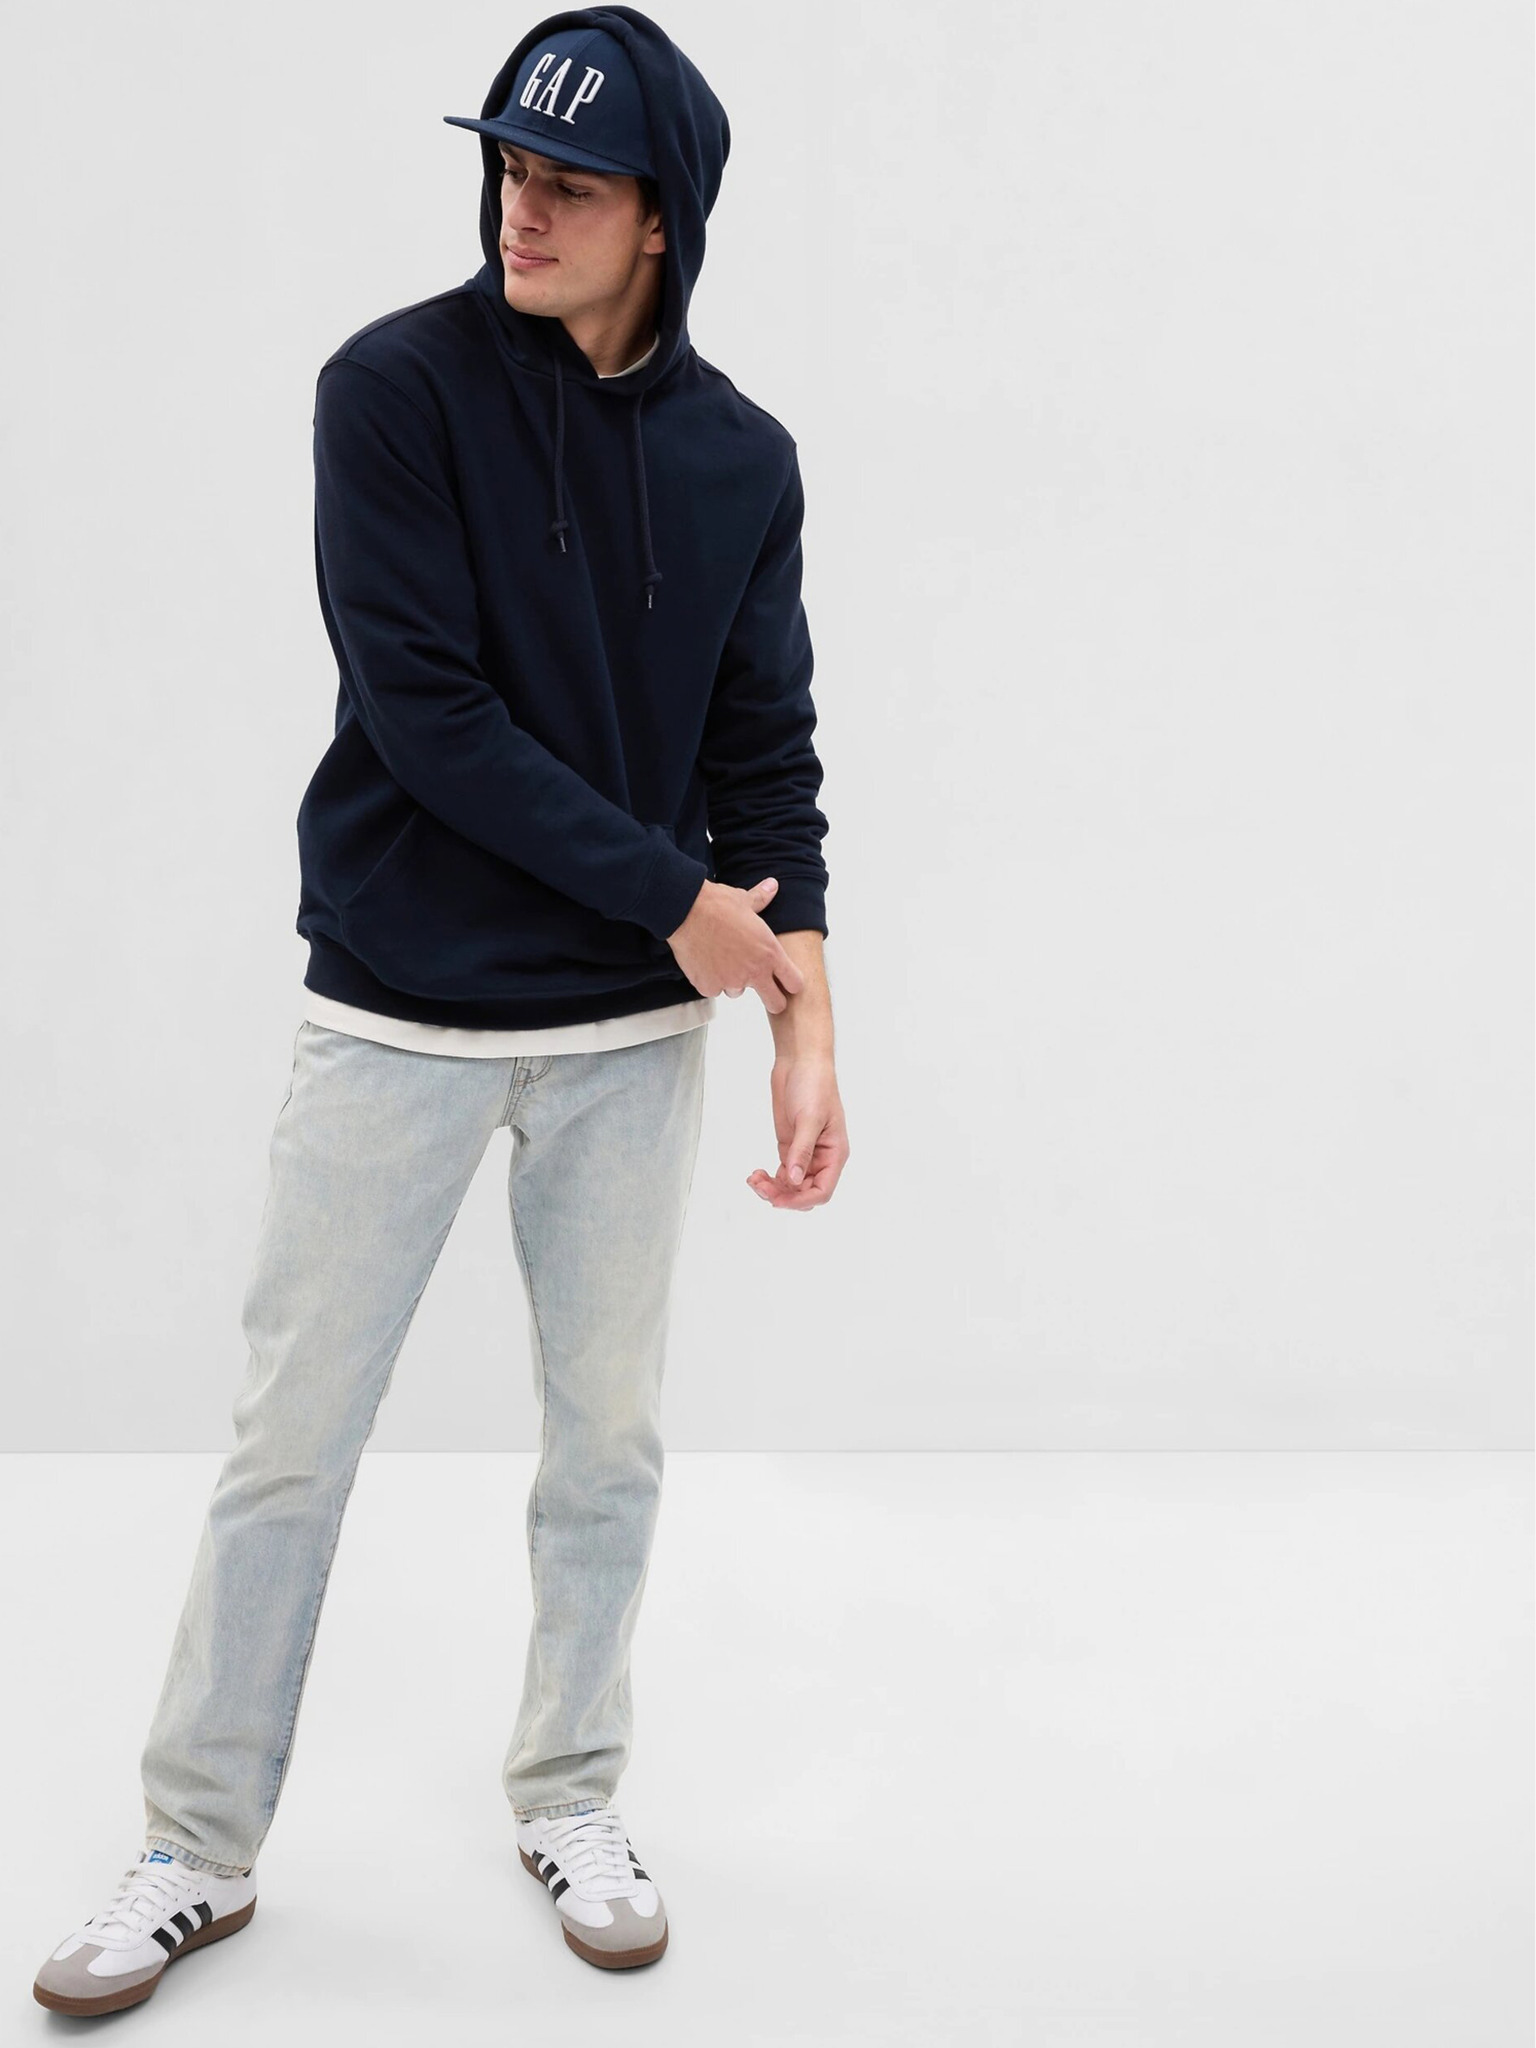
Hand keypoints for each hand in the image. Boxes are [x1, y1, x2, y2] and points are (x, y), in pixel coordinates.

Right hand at [667, 876, 805, 1014]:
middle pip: (776, 1003)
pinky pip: (714, 989)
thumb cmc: (716, 905)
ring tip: (723, 959)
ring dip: (733, 982)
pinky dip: (710, 980)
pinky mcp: (709, 987)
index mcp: (770, 953)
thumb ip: (762, 899)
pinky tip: (706, 961)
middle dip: (772, 999)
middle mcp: (754, 972)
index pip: (795, 983)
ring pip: (738, 993)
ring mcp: (731, 982)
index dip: (791, 983)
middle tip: (763, 988)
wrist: (686, 911)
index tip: (785, 981)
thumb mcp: (745, 900)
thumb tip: (772, 886)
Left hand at [746, 1053, 848, 1208]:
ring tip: (754, 1180)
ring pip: (790, 1186)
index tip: (779, 1200)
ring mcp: (804, 1153)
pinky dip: (768, 1179)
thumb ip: (801, 1151)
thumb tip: (793, 1179)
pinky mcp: (789, 1146)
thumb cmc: (815, 1085)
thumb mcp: (809, 1119)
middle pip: (804, 1192)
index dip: (801, 1200)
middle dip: (783, 1195)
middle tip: (760, 1186)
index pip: (822, 1190)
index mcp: (834, 1153)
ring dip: (772, 1189)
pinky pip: (781, 1173)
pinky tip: (756, 1175)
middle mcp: (821, 1158)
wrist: (800, 1062)